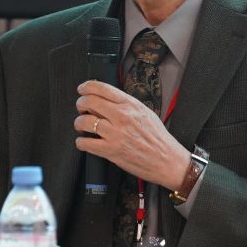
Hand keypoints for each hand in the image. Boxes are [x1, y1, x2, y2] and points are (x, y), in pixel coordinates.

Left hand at [74, 80, 189, 190]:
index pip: (102, 88)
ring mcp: (115, 134)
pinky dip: (81, 142)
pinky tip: (85, 141)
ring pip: (84, 121)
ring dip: (79, 122)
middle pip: (89, 101)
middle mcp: (122, 116)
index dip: (87, 86)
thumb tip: (107, 99)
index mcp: (130, 105)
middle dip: (80, 103)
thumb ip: (126, 104)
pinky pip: (85, 143)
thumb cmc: (158, 139)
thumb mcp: (145, 112)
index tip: (83, 89)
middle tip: (81, 108)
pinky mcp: (111, 151)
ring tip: (82, 125)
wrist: (167, 160)